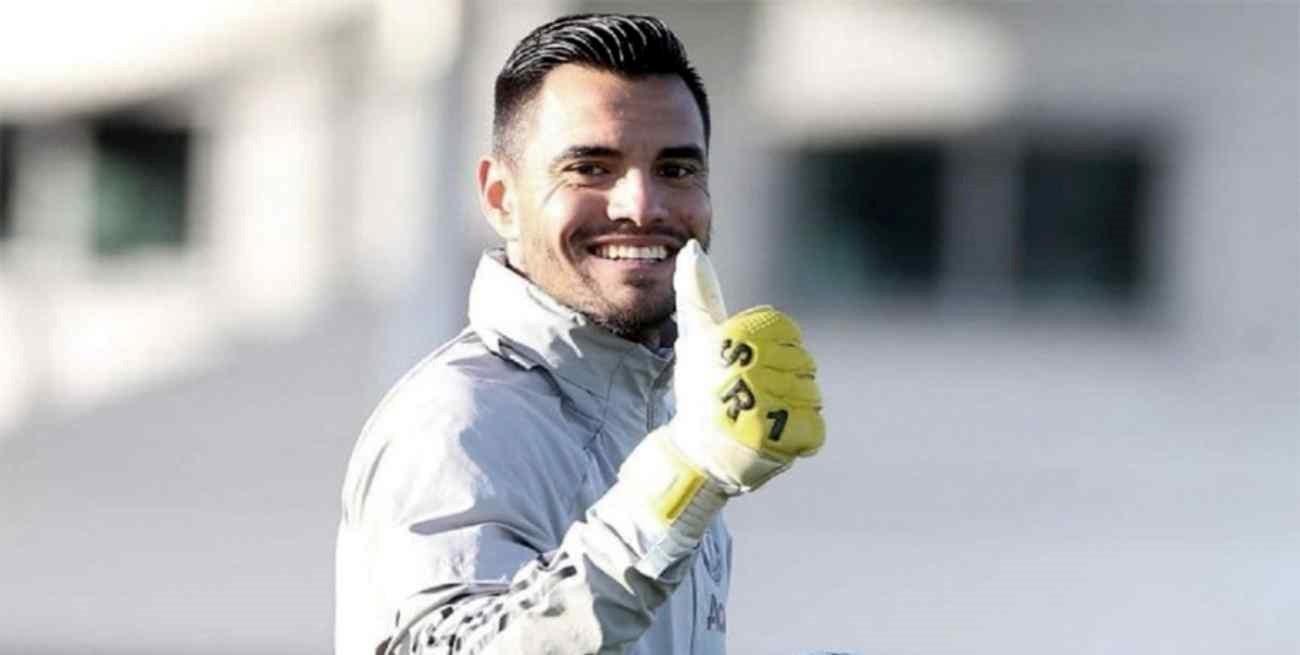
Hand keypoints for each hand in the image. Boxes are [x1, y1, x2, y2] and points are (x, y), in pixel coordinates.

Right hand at [667, 239, 824, 492]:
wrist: (696, 452)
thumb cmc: (700, 390)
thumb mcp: (697, 336)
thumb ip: (699, 292)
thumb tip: (693, 249)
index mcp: (735, 341)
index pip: (784, 331)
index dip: (771, 350)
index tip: (743, 368)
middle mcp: (750, 370)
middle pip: (802, 364)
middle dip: (782, 381)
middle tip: (748, 398)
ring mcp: (768, 407)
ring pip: (809, 395)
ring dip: (790, 409)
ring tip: (758, 418)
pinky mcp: (782, 440)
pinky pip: (812, 429)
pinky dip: (798, 435)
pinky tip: (772, 437)